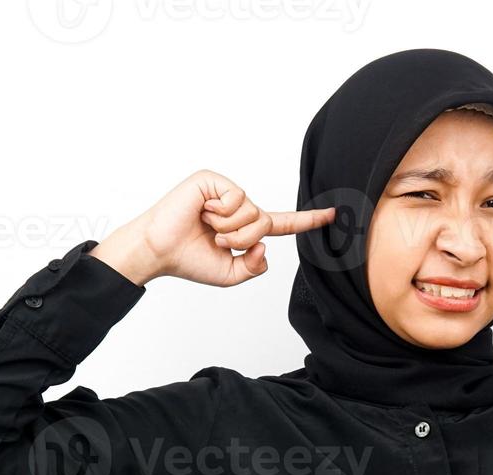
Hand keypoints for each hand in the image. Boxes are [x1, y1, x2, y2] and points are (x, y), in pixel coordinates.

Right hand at [91, 169, 335, 286]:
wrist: (159, 251)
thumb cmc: (189, 261)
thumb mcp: (231, 275)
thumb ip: (255, 267)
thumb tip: (264, 246)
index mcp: (245, 228)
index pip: (283, 225)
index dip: (307, 221)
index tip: (333, 214)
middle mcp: (239, 207)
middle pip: (266, 223)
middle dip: (242, 239)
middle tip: (216, 240)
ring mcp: (226, 192)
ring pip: (253, 212)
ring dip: (230, 229)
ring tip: (207, 228)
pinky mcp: (213, 181)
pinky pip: (237, 198)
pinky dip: (220, 213)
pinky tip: (201, 211)